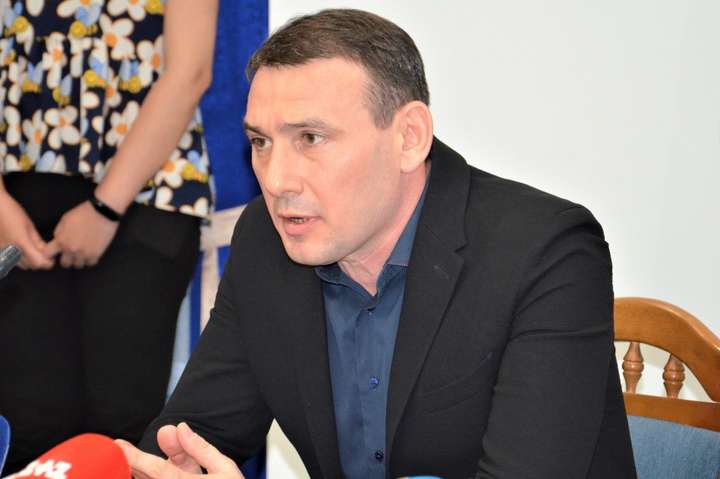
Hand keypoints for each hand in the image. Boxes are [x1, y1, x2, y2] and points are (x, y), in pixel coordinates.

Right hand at [0, 191, 53, 269]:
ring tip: (31, 251)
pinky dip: (17, 258)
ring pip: (19, 265)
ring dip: (28, 261)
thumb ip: (37, 241)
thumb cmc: (11, 212)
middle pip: (29, 266)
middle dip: (38, 262)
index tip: (51, 260)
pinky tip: (19, 249)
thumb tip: (46, 252)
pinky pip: (9, 260)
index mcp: (21, 242)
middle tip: (43, 254)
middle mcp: (10, 250)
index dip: (47, 263)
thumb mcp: (29, 225)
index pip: (37, 262)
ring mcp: (1, 251)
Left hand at [46, 201, 118, 267]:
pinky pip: (90, 263)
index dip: (51, 253)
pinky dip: (90, 259)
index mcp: (61, 240)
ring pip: (78, 265)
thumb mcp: (65, 220)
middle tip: (72, 253)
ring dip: (79, 259)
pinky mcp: (96, 254)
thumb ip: (59, 232)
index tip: (55, 252)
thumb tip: (58, 239)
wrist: (102, 213)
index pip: (48, 254)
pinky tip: (91, 252)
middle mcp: (71, 250)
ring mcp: (84, 253)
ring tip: (83, 252)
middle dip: (67, 258)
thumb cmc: (83, 213)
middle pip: (65, 264)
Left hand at [116, 422, 244, 478]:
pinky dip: (153, 476)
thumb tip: (181, 429)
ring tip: (136, 460)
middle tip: (122, 450)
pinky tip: (148, 470)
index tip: (119, 446)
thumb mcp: (225, 469)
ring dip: (144, 472)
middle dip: (135, 464)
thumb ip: (201, 449)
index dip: (136, 458)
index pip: (157, 471)